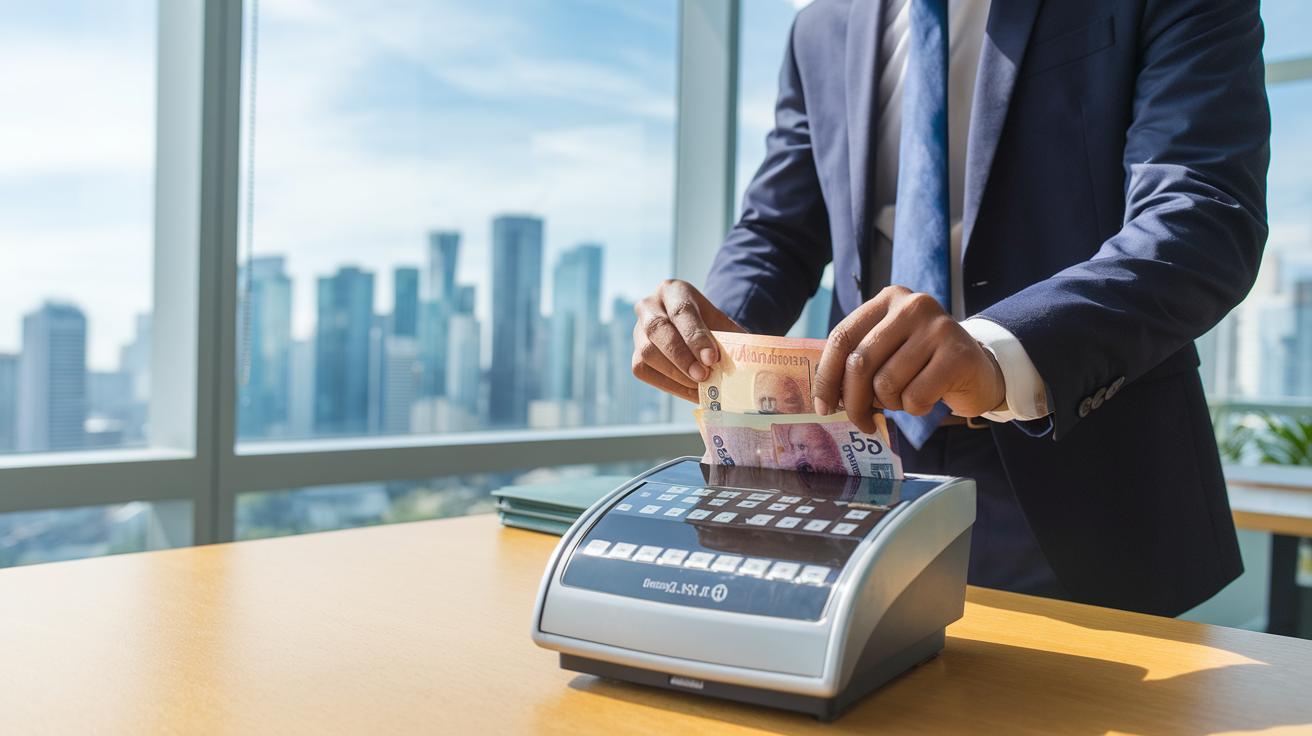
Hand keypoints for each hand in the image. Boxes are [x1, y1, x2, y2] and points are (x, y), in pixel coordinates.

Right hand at [632, 280, 745, 402]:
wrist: (693, 330)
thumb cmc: (710, 327)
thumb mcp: (722, 325)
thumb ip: (733, 340)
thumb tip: (751, 364)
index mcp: (674, 291)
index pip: (681, 311)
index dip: (695, 337)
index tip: (712, 359)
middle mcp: (649, 306)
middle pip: (657, 330)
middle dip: (681, 357)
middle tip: (704, 376)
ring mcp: (637, 331)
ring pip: (647, 353)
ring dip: (676, 374)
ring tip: (701, 387)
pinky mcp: (635, 354)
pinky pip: (644, 371)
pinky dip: (670, 385)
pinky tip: (691, 392)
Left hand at [813, 286, 1005, 433]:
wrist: (979, 370)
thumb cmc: (922, 365)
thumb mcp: (888, 351)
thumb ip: (857, 362)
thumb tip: (823, 396)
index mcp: (888, 299)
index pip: (842, 337)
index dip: (827, 376)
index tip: (822, 407)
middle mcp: (913, 306)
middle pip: (859, 363)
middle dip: (854, 402)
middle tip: (860, 421)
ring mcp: (938, 327)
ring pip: (886, 384)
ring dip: (891, 403)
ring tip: (906, 397)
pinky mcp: (958, 354)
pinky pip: (915, 397)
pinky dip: (915, 408)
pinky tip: (929, 398)